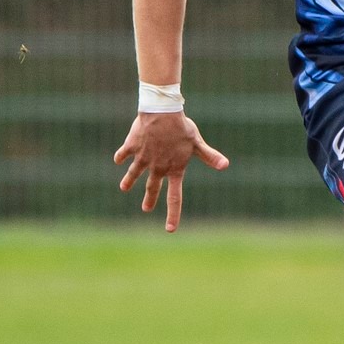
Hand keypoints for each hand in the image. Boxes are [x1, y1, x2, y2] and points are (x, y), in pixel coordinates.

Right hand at [114, 110, 230, 231]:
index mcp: (173, 169)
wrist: (161, 114)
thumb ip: (209, 156)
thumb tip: (226, 165)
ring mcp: (142, 157)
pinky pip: (124, 153)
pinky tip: (117, 160)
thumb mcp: (196, 143)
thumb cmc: (181, 128)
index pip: (174, 197)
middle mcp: (157, 167)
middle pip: (152, 188)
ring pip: (134, 173)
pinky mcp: (132, 146)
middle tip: (146, 208)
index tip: (170, 229)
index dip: (173, 214)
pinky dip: (121, 156)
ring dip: (129, 180)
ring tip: (123, 187)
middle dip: (149, 199)